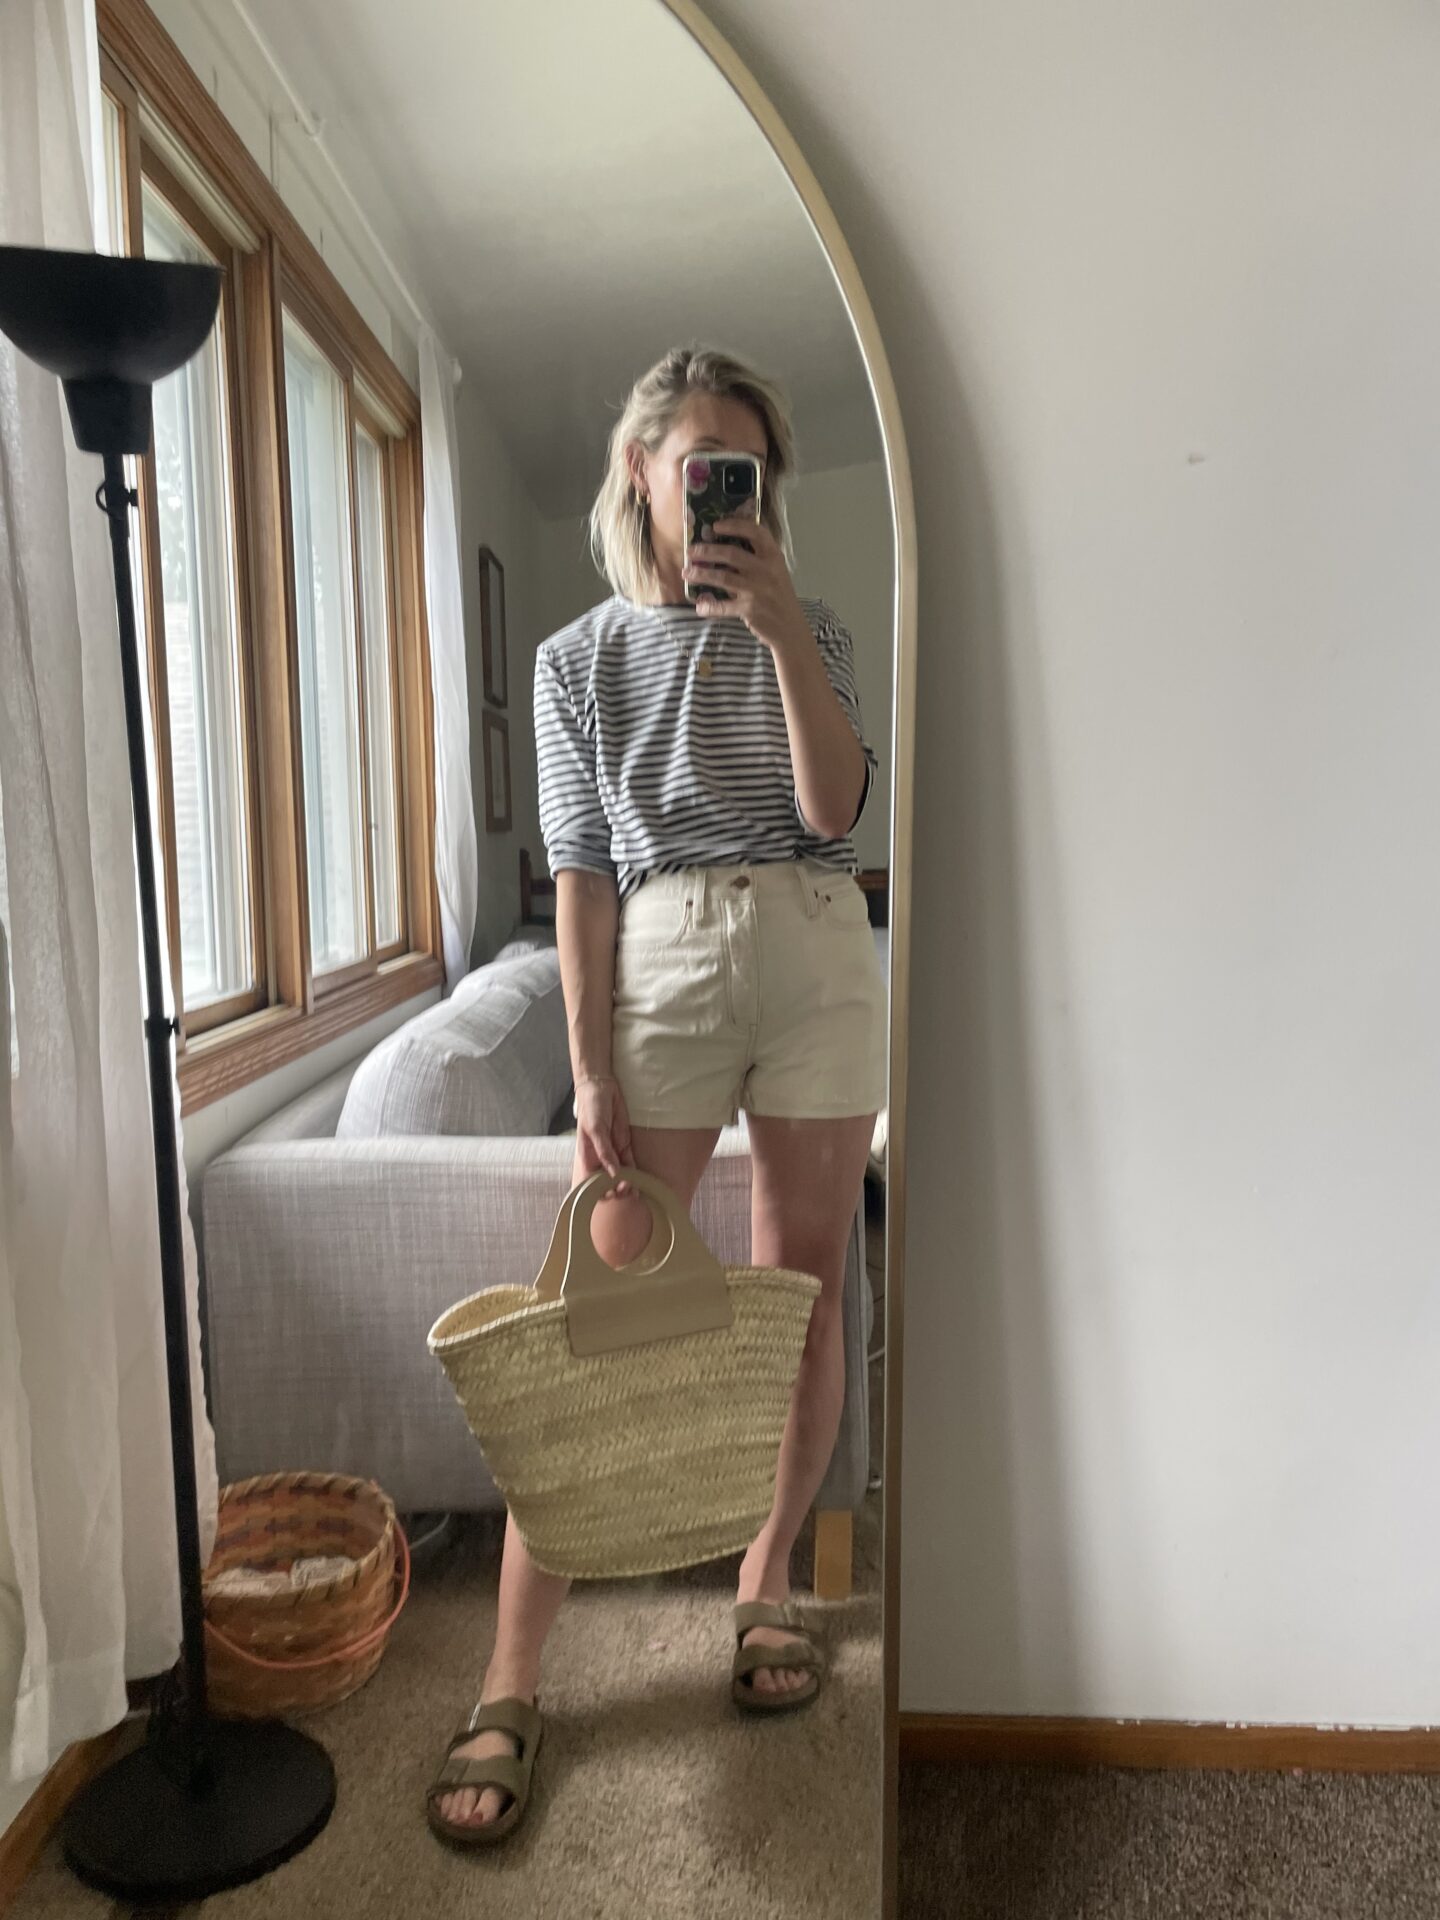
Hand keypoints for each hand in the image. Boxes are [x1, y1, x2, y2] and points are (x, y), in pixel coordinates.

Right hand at [573, 1074, 634, 1196]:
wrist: (602, 1088)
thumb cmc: (592, 1107)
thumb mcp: (596, 1129)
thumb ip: (604, 1151)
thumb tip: (613, 1173)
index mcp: (587, 1156)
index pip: (590, 1182)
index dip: (599, 1191)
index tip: (611, 1192)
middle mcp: (599, 1157)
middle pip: (606, 1182)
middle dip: (615, 1189)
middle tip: (626, 1188)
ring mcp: (613, 1152)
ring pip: (620, 1175)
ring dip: (627, 1184)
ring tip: (635, 1191)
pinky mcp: (624, 1145)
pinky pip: (630, 1163)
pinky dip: (634, 1173)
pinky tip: (640, 1181)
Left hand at [684, 518, 810, 651]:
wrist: (790, 629)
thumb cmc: (779, 598)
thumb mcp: (775, 573)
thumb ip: (756, 560)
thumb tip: (722, 550)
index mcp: (774, 557)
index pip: (756, 532)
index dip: (735, 525)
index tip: (715, 525)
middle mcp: (766, 570)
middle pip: (731, 554)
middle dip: (706, 551)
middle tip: (690, 551)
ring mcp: (757, 590)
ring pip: (722, 577)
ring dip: (701, 574)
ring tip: (686, 572)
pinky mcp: (750, 609)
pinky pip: (722, 606)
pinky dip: (709, 606)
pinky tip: (699, 607)